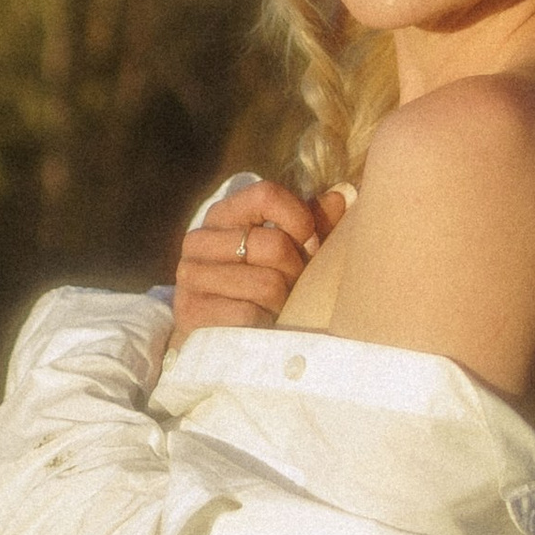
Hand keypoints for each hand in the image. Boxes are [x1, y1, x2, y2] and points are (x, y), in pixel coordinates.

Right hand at [171, 178, 350, 338]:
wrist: (215, 340)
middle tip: (292, 288)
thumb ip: (312, 222)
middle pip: (273, 245)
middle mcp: (199, 239)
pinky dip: (264, 324)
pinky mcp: (191, 311)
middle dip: (295, 272)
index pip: (266, 194)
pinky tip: (259, 325)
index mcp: (223, 215)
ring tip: (276, 309)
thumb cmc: (259, 286)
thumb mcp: (286, 250)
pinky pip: (249, 315)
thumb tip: (344, 194)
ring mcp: (190, 275)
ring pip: (265, 284)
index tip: (311, 243)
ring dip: (282, 303)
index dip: (300, 219)